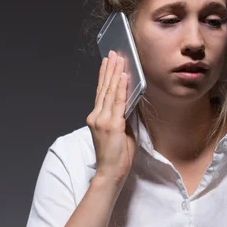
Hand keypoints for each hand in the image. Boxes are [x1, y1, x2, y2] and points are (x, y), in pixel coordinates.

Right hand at [86, 50, 136, 184]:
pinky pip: (118, 101)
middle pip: (104, 88)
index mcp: (96, 118)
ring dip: (115, 73)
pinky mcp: (111, 124)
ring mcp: (102, 120)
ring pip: (109, 91)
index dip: (104, 76)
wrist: (110, 172)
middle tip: (113, 54)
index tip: (108, 63)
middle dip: (109, 69)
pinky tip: (123, 76)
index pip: (101, 93)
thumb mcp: (120, 132)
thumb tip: (130, 102)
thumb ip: (122, 117)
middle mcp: (96, 116)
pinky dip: (121, 87)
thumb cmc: (116, 156)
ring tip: (118, 59)